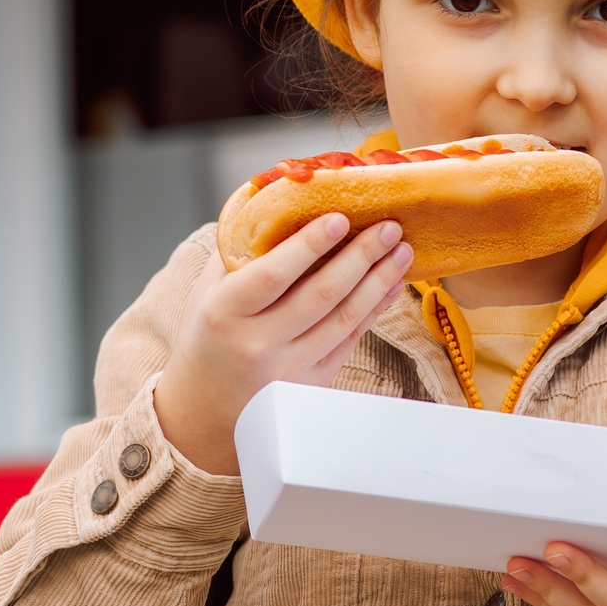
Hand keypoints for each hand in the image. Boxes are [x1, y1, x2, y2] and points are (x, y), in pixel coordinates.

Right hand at [154, 215, 411, 475]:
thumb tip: (278, 199)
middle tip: (388, 226)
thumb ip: (239, 250)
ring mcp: (287, 370)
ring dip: (379, 280)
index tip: (339, 217)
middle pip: (321, 294)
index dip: (309, 245)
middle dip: (361, 256)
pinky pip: (350, 340)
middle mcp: (257, 344)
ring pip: (344, 318)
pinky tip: (391, 284)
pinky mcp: (311, 386)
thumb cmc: (209, 335)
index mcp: (225, 313)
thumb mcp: (207, 291)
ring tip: (401, 250)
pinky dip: (374, 309)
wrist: (205, 406)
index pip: (273, 274)